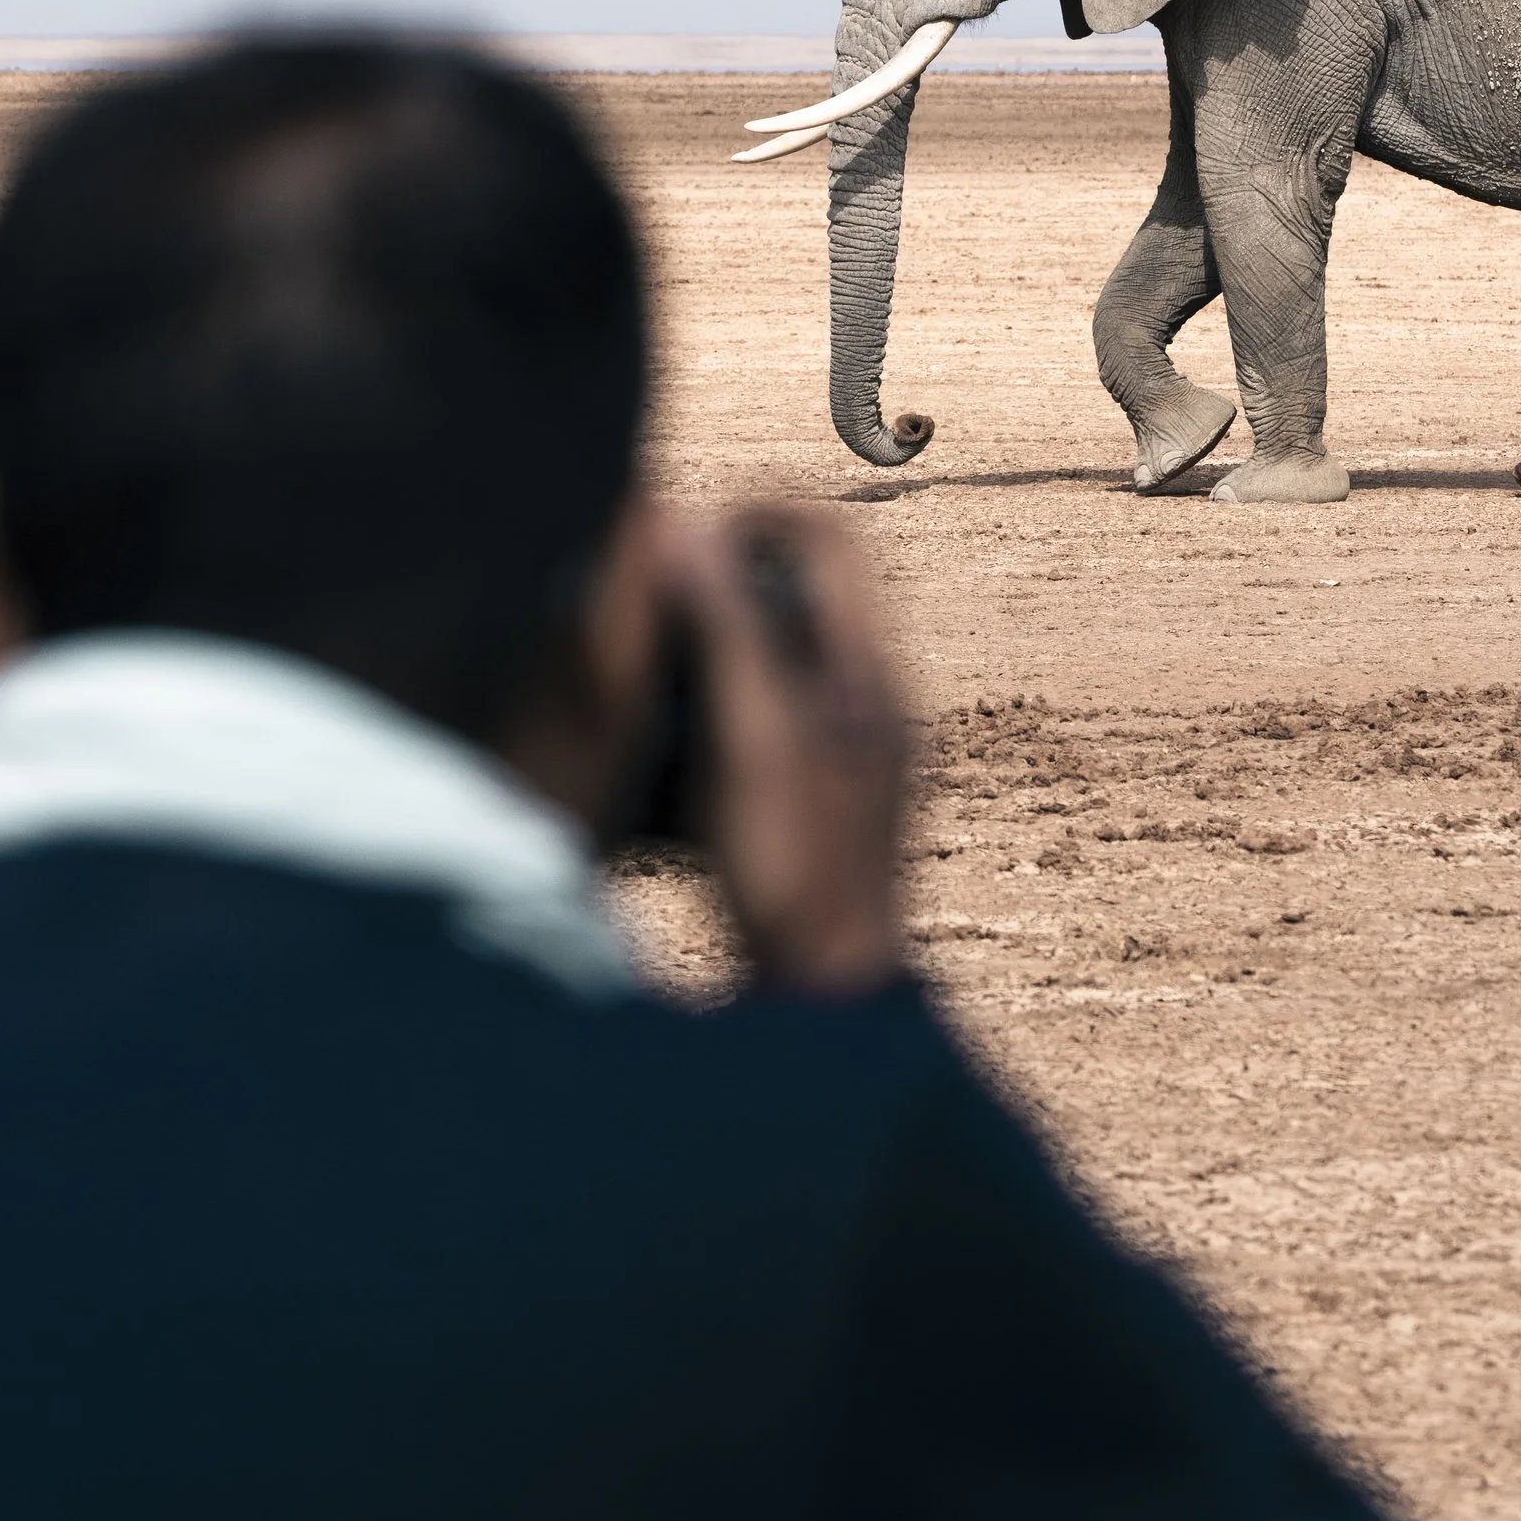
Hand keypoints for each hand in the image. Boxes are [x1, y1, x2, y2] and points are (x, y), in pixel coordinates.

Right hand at [669, 505, 910, 996]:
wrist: (828, 1007)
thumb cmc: (793, 875)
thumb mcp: (751, 741)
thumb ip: (728, 628)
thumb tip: (685, 525)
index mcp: (868, 676)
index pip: (829, 536)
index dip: (752, 513)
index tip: (680, 537)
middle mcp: (871, 705)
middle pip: (806, 588)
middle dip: (726, 570)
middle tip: (653, 588)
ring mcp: (850, 755)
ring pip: (785, 650)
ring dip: (719, 635)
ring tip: (649, 654)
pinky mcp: (820, 802)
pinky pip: (772, 711)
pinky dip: (719, 699)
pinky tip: (666, 740)